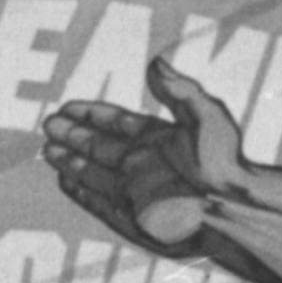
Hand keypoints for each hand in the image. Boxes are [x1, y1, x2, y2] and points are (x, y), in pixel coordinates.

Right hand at [41, 60, 250, 251]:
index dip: (93, 116)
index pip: (119, 125)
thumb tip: (155, 63)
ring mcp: (140, 192)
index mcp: (161, 141)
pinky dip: (82, 194)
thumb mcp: (205, 116)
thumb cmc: (226, 164)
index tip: (68, 107)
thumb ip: (178, 90)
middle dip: (75, 137)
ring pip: (96, 175)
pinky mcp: (135, 219)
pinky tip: (66, 181)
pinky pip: (102, 205)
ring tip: (48, 150)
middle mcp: (147, 166)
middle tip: (50, 126)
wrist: (233, 209)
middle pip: (102, 149)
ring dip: (72, 163)